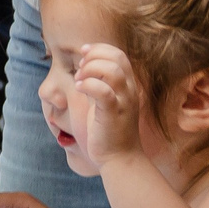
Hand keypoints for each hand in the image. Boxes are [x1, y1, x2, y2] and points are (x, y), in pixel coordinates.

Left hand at [71, 44, 146, 164]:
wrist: (120, 159)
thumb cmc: (110, 131)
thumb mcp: (105, 103)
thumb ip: (98, 85)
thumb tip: (83, 69)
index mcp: (128, 86)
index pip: (119, 54)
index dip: (99, 48)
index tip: (83, 52)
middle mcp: (129, 91)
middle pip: (116, 58)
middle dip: (93, 56)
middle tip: (79, 69)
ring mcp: (123, 102)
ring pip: (112, 71)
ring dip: (90, 70)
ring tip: (78, 80)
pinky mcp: (113, 114)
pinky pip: (103, 92)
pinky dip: (88, 85)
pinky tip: (78, 88)